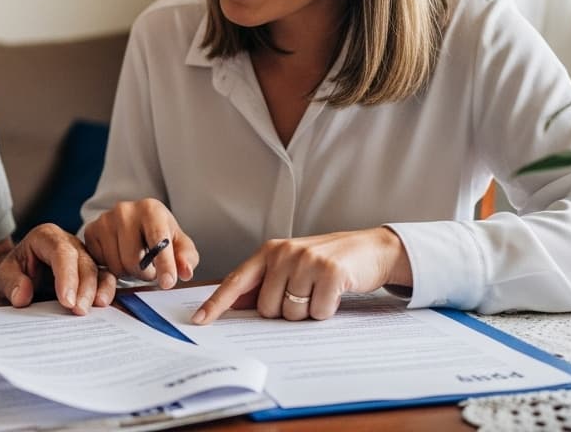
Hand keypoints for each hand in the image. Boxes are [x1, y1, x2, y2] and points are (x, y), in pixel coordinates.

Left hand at [0, 223, 115, 314]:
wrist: (20, 276)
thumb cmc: (15, 272)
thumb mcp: (3, 275)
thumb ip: (10, 283)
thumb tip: (22, 296)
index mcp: (46, 237)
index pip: (61, 252)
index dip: (66, 276)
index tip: (66, 301)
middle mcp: (69, 243)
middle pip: (83, 261)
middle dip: (84, 287)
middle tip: (79, 311)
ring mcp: (83, 256)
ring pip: (99, 268)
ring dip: (100, 289)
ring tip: (97, 308)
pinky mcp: (92, 272)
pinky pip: (105, 279)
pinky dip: (106, 291)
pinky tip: (103, 306)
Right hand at [83, 198, 198, 288]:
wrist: (133, 224)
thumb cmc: (160, 236)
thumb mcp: (179, 244)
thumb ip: (186, 258)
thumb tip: (185, 272)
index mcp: (151, 209)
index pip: (158, 242)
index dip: (165, 265)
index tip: (168, 283)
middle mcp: (125, 210)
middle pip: (134, 260)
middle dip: (145, 273)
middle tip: (150, 269)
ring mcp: (104, 220)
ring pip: (117, 266)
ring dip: (129, 273)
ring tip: (135, 262)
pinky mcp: (90, 232)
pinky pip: (101, 266)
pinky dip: (112, 269)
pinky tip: (119, 258)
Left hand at [191, 228, 411, 324]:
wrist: (371, 249)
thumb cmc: (327, 261)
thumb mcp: (292, 265)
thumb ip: (265, 283)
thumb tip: (235, 306)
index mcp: (270, 252)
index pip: (236, 281)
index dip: (217, 303)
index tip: (200, 320)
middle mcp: (284, 253)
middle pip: (267, 308)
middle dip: (285, 311)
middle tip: (305, 293)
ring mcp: (307, 261)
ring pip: (291, 313)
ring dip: (307, 312)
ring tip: (320, 291)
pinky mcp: (330, 272)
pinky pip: (317, 312)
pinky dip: (327, 311)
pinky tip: (335, 293)